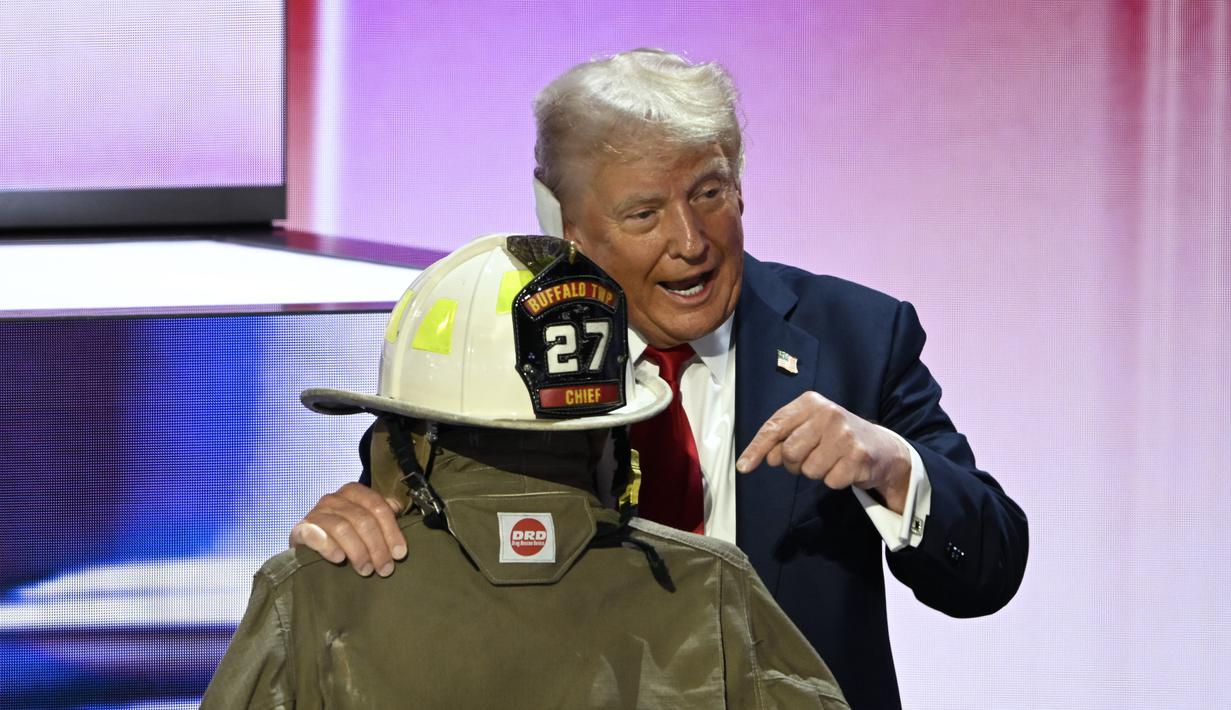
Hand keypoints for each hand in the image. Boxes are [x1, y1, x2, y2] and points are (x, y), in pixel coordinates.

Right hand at [288, 482, 406, 576]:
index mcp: (354, 492)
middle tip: (385, 569)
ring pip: (343, 528)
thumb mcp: (367, 521)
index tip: (400, 554)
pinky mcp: (300, 530)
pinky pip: (314, 535)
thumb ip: (384, 513)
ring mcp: (316, 513)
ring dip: (358, 552)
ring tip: (366, 570)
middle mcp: (334, 498)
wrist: (311, 547)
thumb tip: (398, 508)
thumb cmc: (347, 534)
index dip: (392, 531)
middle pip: (363, 519)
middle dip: (377, 547)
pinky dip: (329, 547)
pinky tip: (339, 559)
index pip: (378, 506)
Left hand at [736, 391, 912, 512]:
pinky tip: (844, 468)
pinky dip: (834, 480)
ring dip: (815, 472)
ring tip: (831, 460)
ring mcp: (845, 435)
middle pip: (789, 453)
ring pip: (808, 470)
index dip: (757, 449)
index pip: (774, 426)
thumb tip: (769, 458)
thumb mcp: (809, 427)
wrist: (882, 447)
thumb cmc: (836, 437)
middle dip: (794, 463)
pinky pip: (829, 482)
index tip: (743, 467)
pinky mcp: (858, 457)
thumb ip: (785, 437)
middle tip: (811, 457)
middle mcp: (828, 414)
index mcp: (811, 402)